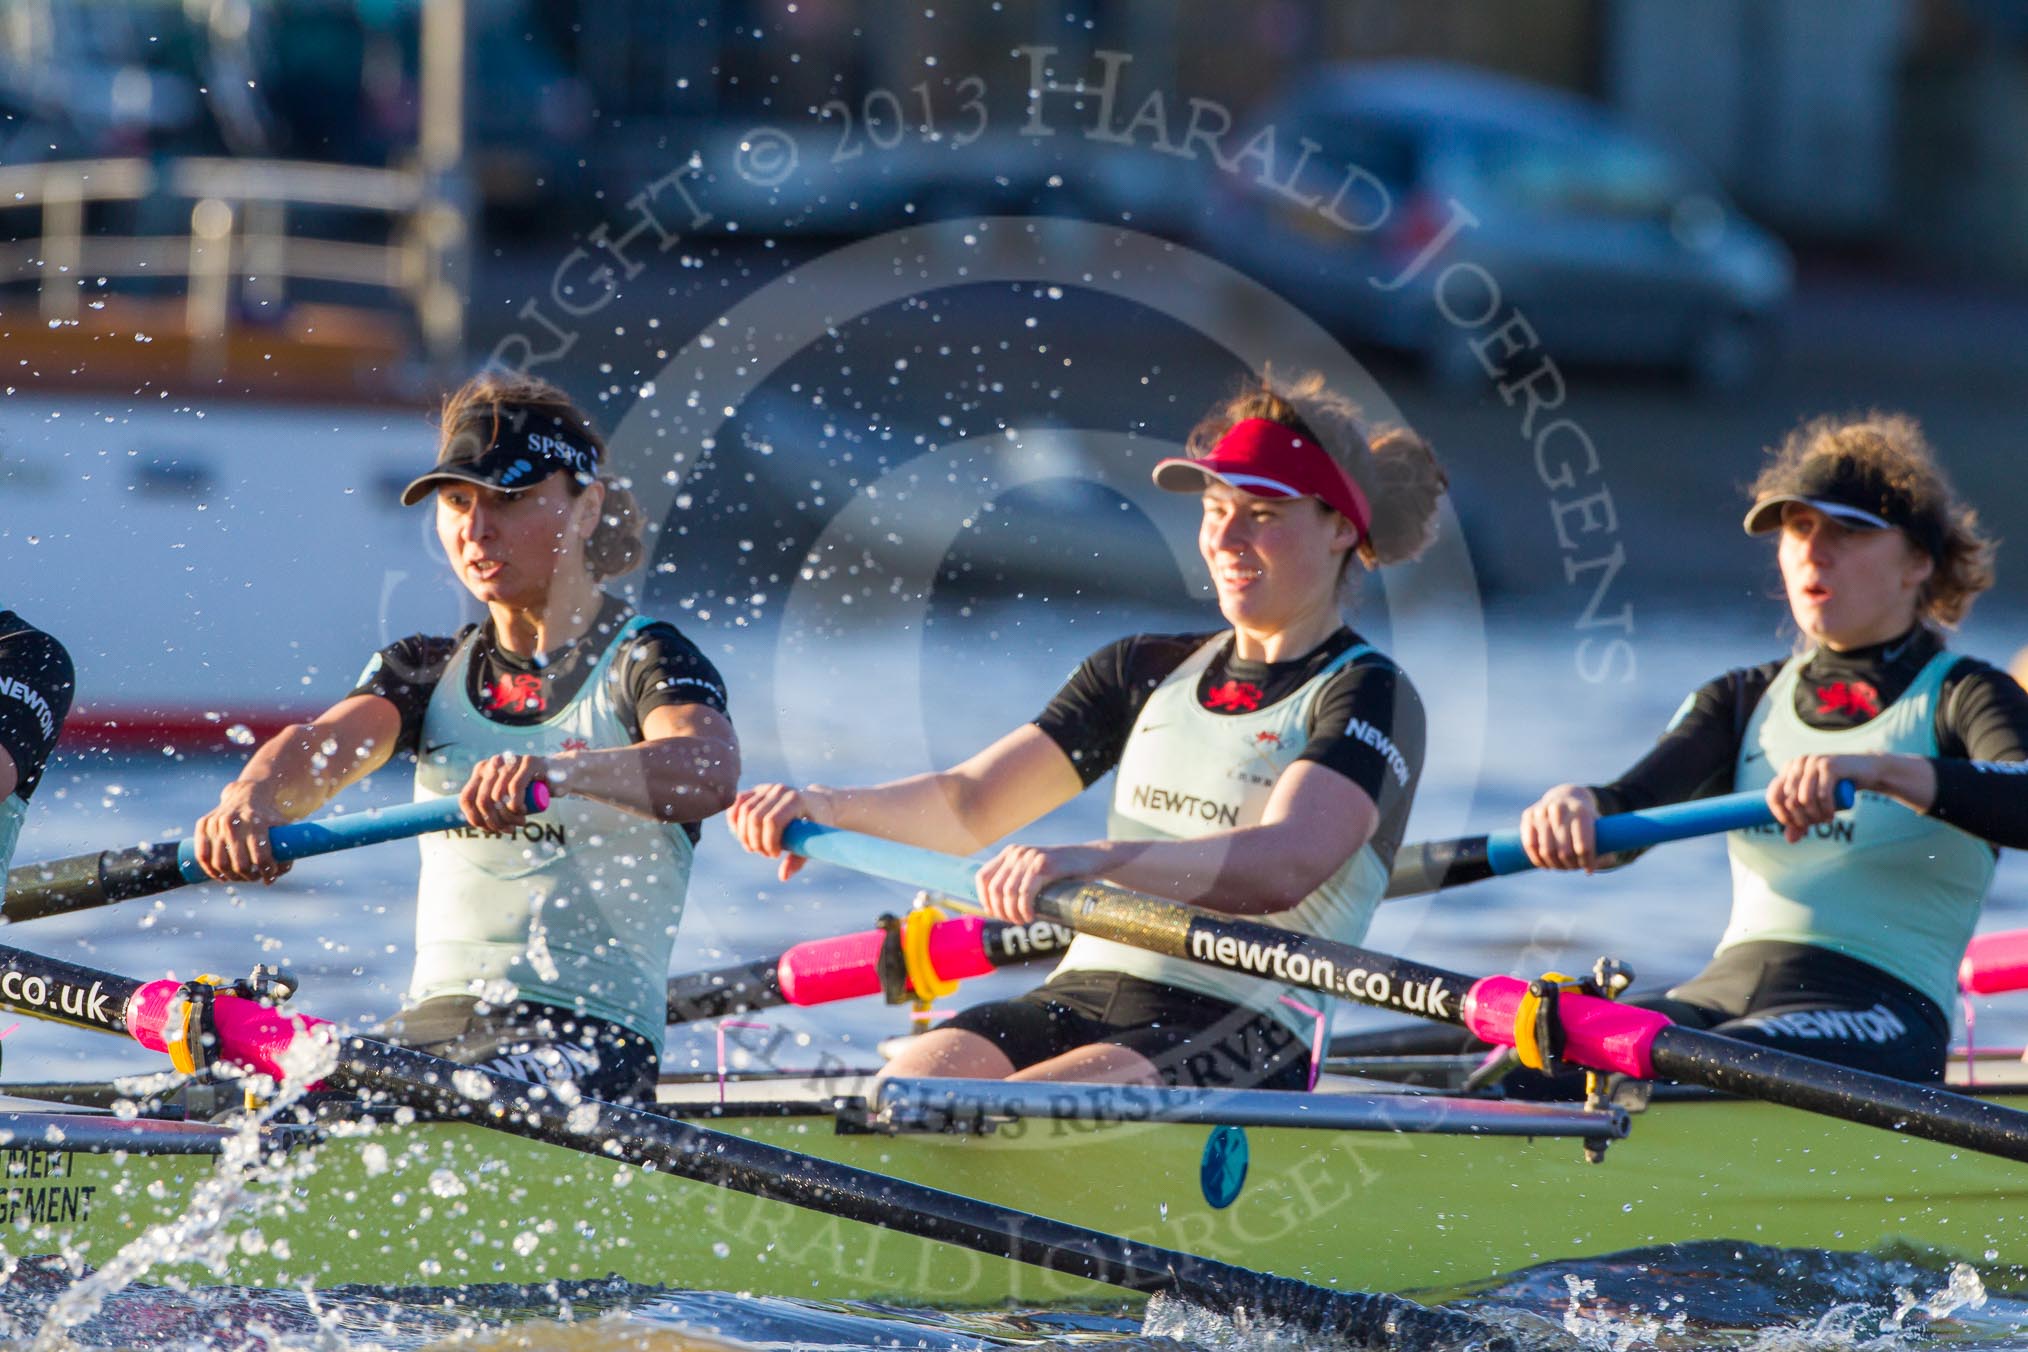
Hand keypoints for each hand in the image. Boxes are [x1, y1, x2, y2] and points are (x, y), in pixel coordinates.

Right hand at [194, 783, 292, 883]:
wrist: (247, 793)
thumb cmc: (267, 815)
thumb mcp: (282, 827)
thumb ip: (286, 850)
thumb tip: (274, 877)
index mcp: (255, 821)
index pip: (260, 857)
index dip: (267, 871)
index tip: (270, 876)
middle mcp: (233, 822)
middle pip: (240, 864)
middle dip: (250, 876)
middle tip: (255, 877)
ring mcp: (215, 822)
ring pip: (220, 863)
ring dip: (232, 876)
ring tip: (241, 877)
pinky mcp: (203, 824)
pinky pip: (202, 855)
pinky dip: (211, 871)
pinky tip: (222, 876)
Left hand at [459, 753, 547, 832]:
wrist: (560, 774)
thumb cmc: (530, 790)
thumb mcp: (505, 798)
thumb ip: (488, 806)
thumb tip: (473, 823)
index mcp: (482, 770)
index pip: (466, 798)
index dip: (474, 819)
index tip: (489, 830)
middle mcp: (493, 763)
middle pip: (482, 800)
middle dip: (494, 822)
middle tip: (508, 829)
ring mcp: (510, 761)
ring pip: (498, 797)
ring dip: (508, 817)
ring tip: (519, 823)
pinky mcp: (528, 762)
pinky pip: (514, 788)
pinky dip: (516, 806)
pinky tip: (523, 812)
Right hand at [728, 782, 836, 881]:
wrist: (818, 805)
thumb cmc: (817, 827)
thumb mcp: (813, 843)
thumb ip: (798, 860)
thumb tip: (783, 877)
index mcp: (796, 800)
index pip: (772, 821)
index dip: (768, 842)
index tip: (774, 855)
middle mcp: (780, 790)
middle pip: (755, 817)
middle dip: (755, 841)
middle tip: (763, 853)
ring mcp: (768, 788)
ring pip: (743, 811)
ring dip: (743, 834)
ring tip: (753, 848)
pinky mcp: (758, 790)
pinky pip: (738, 803)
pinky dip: (734, 819)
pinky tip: (740, 834)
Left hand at [974, 842, 1107, 922]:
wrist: (1091, 858)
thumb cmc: (1063, 872)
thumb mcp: (1035, 872)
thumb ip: (1017, 881)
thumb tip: (996, 908)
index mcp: (1010, 853)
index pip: (982, 876)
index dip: (983, 899)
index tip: (994, 914)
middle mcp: (1016, 852)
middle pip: (994, 888)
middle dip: (1000, 911)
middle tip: (1013, 922)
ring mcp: (1030, 857)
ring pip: (1008, 892)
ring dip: (1013, 913)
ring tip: (1023, 921)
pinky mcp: (1044, 865)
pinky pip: (1025, 892)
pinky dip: (1025, 909)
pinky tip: (1031, 916)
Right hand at [1519, 784, 1600, 871]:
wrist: (1566, 796)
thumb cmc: (1585, 819)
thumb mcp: (1599, 828)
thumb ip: (1604, 848)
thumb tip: (1598, 866)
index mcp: (1581, 811)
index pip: (1583, 846)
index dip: (1586, 862)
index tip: (1588, 869)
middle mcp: (1560, 808)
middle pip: (1564, 851)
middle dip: (1570, 865)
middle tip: (1573, 868)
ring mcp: (1542, 810)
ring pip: (1546, 850)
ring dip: (1554, 865)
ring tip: (1560, 867)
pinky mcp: (1528, 815)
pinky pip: (1530, 844)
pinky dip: (1537, 859)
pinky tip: (1545, 864)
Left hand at [1766, 753, 1874, 841]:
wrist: (1868, 770)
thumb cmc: (1838, 788)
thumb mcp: (1817, 804)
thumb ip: (1802, 820)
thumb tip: (1789, 840)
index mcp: (1788, 768)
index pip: (1773, 795)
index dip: (1781, 816)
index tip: (1796, 826)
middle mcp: (1798, 763)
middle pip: (1790, 800)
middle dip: (1801, 819)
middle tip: (1816, 824)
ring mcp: (1813, 762)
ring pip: (1805, 799)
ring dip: (1815, 816)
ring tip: (1825, 820)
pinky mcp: (1830, 766)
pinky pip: (1822, 794)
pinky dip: (1826, 810)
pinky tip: (1830, 816)